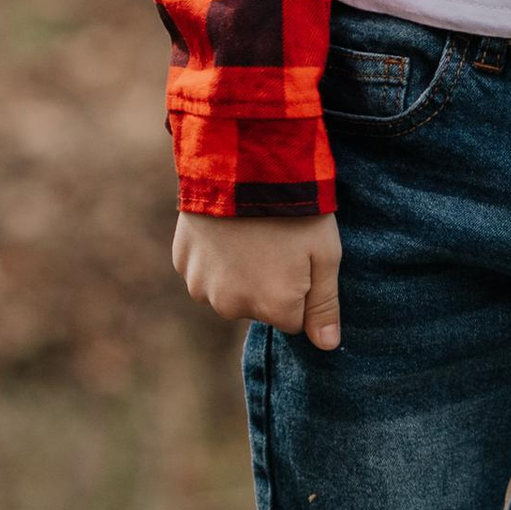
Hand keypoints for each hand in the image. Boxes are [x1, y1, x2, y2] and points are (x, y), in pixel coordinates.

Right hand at [171, 210, 342, 348]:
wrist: (243, 164)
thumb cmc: (295, 209)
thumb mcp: (325, 254)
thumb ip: (325, 305)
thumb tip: (327, 346)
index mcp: (273, 307)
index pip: (294, 320)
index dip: (301, 289)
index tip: (300, 257)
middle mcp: (233, 306)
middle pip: (258, 308)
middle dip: (268, 285)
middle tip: (275, 242)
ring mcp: (202, 286)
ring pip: (227, 292)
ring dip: (237, 273)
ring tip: (249, 234)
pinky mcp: (183, 263)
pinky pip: (203, 272)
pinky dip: (213, 257)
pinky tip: (225, 230)